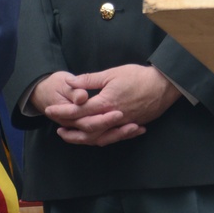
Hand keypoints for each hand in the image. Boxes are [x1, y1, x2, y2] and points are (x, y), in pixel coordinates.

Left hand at [41, 65, 179, 146]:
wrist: (163, 86)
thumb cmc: (138, 76)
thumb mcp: (112, 73)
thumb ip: (90, 80)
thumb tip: (71, 82)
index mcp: (106, 102)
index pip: (78, 111)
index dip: (62, 112)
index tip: (50, 111)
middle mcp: (112, 117)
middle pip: (85, 129)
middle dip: (69, 129)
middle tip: (56, 127)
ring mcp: (121, 124)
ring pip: (97, 137)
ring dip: (81, 138)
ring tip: (70, 136)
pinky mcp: (129, 126)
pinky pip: (111, 138)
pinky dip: (100, 140)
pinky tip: (94, 138)